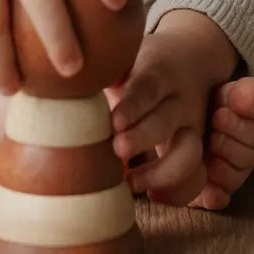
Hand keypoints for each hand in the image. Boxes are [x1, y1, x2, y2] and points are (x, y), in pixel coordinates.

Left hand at [106, 31, 215, 205]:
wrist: (190, 58)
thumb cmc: (139, 67)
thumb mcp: (123, 59)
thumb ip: (98, 73)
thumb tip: (56, 84)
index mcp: (157, 73)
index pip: (147, 87)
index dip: (133, 106)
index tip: (114, 122)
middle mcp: (179, 100)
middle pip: (167, 120)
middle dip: (143, 137)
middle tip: (117, 150)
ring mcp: (192, 126)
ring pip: (190, 151)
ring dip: (163, 172)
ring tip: (132, 183)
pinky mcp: (196, 148)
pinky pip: (197, 175)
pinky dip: (179, 190)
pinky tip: (152, 195)